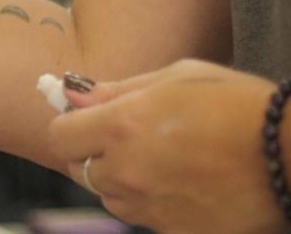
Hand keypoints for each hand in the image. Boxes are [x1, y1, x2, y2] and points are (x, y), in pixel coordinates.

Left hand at [48, 59, 283, 232]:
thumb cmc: (237, 104)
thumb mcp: (175, 78)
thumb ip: (116, 90)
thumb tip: (71, 95)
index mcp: (122, 127)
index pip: (59, 136)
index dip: (71, 127)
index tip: (89, 121)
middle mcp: (129, 171)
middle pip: (81, 171)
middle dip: (96, 155)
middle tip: (131, 139)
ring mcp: (153, 208)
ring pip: (111, 199)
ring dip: (122, 182)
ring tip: (162, 160)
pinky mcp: (178, 233)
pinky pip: (146, 219)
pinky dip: (154, 204)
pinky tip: (184, 184)